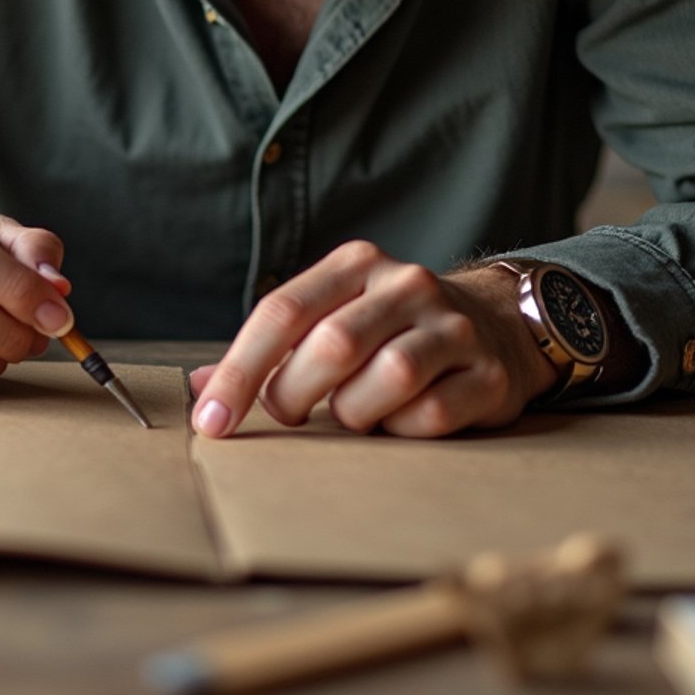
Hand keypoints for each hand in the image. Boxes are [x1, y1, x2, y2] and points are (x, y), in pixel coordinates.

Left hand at [189, 241, 557, 439]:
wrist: (496, 325)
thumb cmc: (389, 330)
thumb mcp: (331, 318)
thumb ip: (270, 351)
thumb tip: (198, 390)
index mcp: (356, 264)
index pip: (283, 312)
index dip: (239, 371)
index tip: (211, 422)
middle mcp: (405, 284)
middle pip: (332, 345)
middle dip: (295, 395)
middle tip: (292, 415)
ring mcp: (451, 326)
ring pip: (388, 378)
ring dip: (356, 412)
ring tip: (356, 411)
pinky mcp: (487, 372)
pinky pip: (430, 415)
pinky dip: (402, 429)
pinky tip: (401, 419)